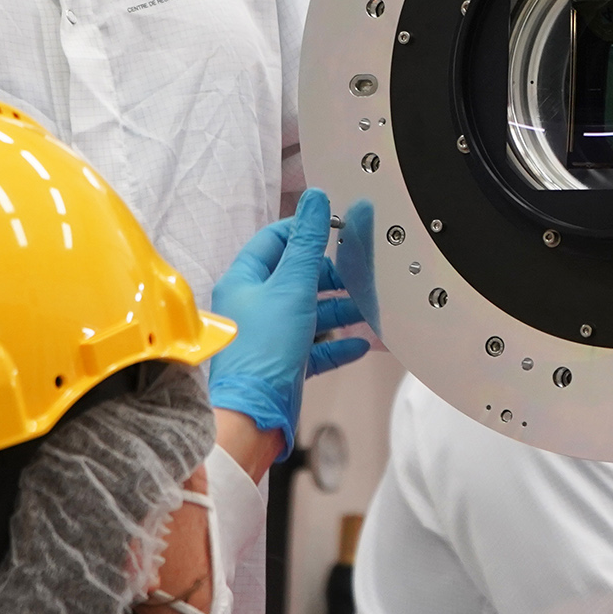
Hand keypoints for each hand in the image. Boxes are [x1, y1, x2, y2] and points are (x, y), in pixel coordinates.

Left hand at [205, 190, 370, 438]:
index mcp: (244, 281)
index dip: (306, 231)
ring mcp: (269, 336)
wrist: (254, 414)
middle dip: (330, 274)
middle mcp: (254, 306)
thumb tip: (315, 199)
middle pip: (296, 277)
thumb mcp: (291, 286)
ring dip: (339, 308)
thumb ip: (307, 243)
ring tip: (368, 305)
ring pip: (309, 312)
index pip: (275, 240)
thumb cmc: (263, 351)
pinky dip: (338, 343)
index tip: (338, 229)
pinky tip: (361, 342)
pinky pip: (315, 348)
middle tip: (359, 271)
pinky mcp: (284, 364)